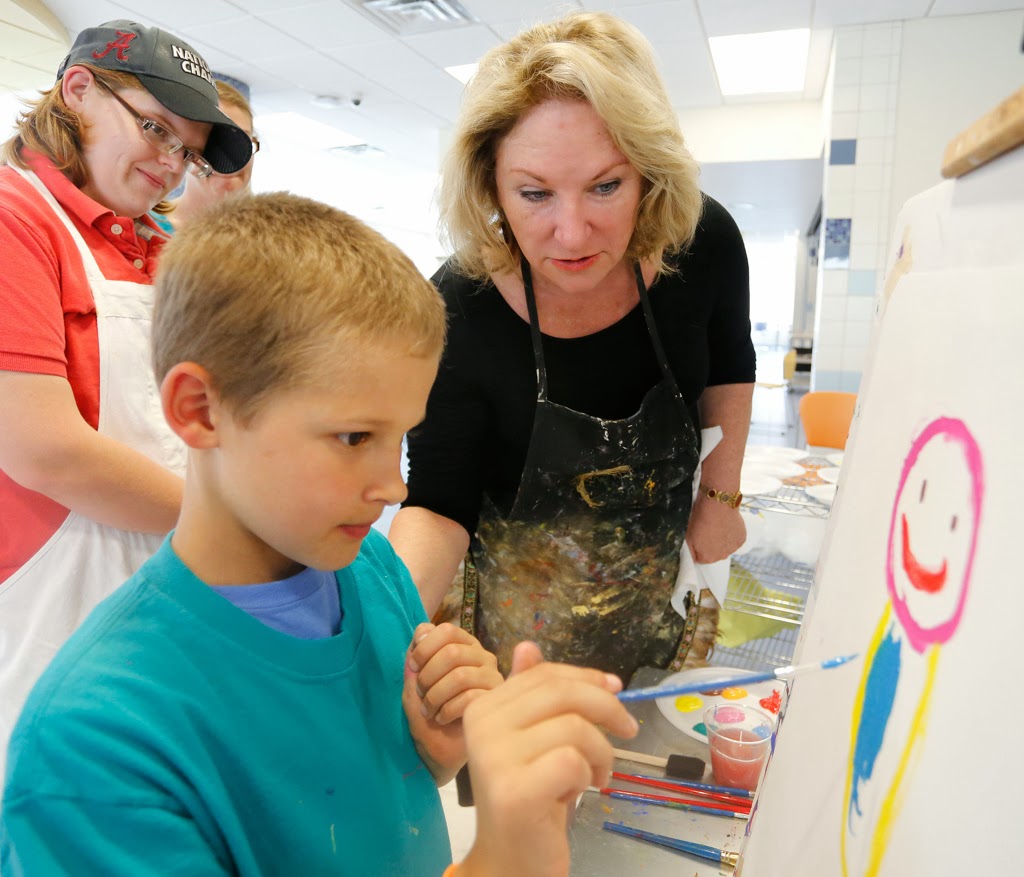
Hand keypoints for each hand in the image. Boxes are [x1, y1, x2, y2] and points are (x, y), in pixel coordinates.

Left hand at [403, 623, 501, 781]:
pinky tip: (442, 718)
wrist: (436, 748)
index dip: (425, 647)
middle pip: (452, 652)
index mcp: (464, 645)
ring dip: (435, 695)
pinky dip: (447, 709)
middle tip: (420, 693)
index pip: (446, 630)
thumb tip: (422, 631)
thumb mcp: (413, 679)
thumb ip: (416, 653)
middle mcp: (483, 657)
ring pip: (460, 676)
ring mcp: (493, 679)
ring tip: (429, 709)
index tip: (413, 667)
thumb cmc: (427, 710)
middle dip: (427, 676)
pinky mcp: (496, 702)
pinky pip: (470, 698)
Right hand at [457, 642, 638, 876]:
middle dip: (606, 707)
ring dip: (601, 752)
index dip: (587, 676)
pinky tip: (577, 793)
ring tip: (596, 775)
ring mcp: (494, 757)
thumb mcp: (533, 740)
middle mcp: (481, 724)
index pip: (545, 674)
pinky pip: (573, 760)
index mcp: (483, 706)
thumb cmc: (529, 798)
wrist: (511, 861)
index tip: (616, 689)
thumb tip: (528, 646)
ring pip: (575, 727)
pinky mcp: (515, 790)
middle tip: (627, 731)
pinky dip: (587, 775)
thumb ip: (531, 695)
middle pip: (562, 692)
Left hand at [685, 493, 745, 562]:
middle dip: (711, 546)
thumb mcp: (688, 536)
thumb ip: (690, 551)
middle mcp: (722, 557)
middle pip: (714, 554)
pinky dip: (732, 535)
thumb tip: (693, 559)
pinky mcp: (742, 539)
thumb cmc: (700, 518)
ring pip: (725, 548)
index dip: (698, 548)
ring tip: (719, 527)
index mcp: (707, 558)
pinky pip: (735, 540)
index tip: (698, 538)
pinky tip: (727, 525)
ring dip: (722, 541)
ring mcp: (733, 548)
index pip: (700, 559)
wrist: (717, 503)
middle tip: (708, 531)